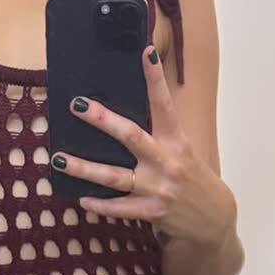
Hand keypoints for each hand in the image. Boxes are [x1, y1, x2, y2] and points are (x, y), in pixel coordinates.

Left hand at [51, 46, 235, 246]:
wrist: (215, 221)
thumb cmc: (194, 181)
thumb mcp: (184, 152)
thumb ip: (160, 136)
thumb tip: (124, 118)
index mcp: (177, 142)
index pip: (164, 105)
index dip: (155, 79)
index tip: (146, 53)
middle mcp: (167, 162)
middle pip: (131, 136)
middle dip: (102, 120)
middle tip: (77, 105)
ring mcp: (159, 189)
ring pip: (115, 176)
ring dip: (84, 168)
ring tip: (59, 159)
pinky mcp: (153, 212)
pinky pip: (120, 208)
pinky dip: (100, 205)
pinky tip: (82, 199)